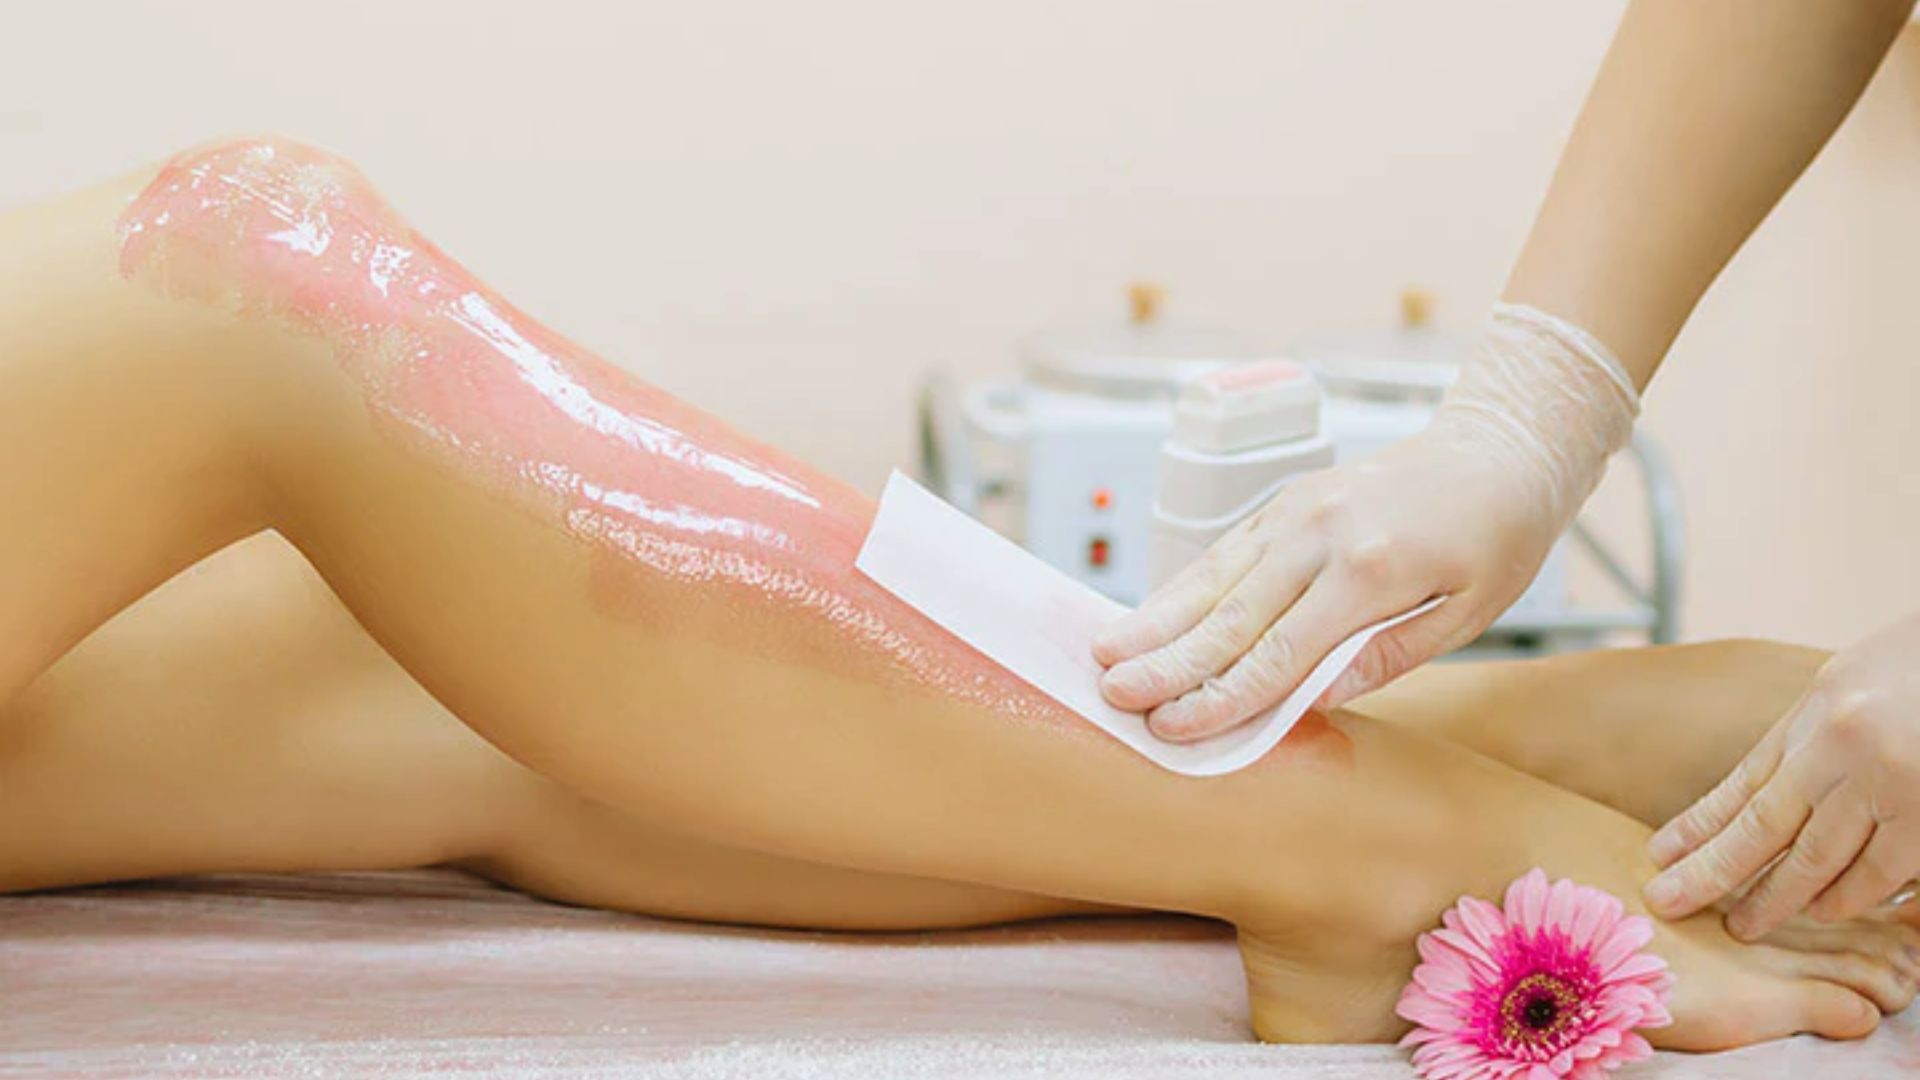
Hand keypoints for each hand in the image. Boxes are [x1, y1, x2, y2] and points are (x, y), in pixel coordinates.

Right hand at [1090, 304, 1639, 740]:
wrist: (1498, 452)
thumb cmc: (1494, 541)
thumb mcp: (1464, 615)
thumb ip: (1381, 656)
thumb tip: (1307, 697)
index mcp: (1371, 569)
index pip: (1280, 651)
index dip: (1221, 695)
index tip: (1173, 727)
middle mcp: (1320, 533)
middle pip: (1229, 614)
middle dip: (1167, 661)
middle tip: (1112, 693)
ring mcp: (1295, 510)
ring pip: (1213, 577)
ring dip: (1156, 620)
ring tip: (1105, 653)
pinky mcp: (1285, 500)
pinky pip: (1226, 553)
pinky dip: (1183, 587)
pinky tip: (1148, 615)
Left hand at [1646, 612, 1919, 939]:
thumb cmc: (1919, 666)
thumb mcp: (1849, 682)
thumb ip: (1813, 735)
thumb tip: (1776, 785)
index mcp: (1816, 711)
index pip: (1744, 780)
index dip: (1698, 824)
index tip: (1660, 854)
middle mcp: (1842, 747)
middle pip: (1765, 825)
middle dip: (1713, 871)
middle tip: (1672, 901)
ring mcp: (1889, 783)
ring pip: (1819, 857)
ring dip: (1778, 896)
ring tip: (1746, 924)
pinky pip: (1883, 869)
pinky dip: (1851, 894)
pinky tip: (1824, 910)